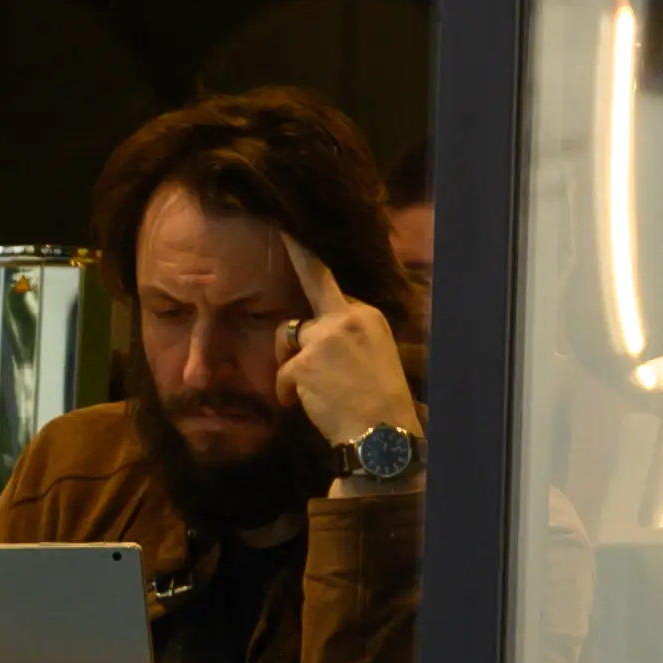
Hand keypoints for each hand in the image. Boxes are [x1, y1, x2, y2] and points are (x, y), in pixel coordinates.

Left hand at [277, 238, 419, 452]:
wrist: (382, 431)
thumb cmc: (380, 400)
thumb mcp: (374, 353)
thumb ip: (348, 335)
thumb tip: (313, 334)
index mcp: (367, 315)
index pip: (329, 281)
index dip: (304, 256)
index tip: (286, 231)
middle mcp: (347, 317)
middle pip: (304, 311)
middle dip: (294, 326)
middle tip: (280, 256)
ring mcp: (324, 338)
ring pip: (288, 340)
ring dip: (290, 366)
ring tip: (307, 393)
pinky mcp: (304, 361)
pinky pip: (282, 374)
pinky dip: (287, 392)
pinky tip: (302, 405)